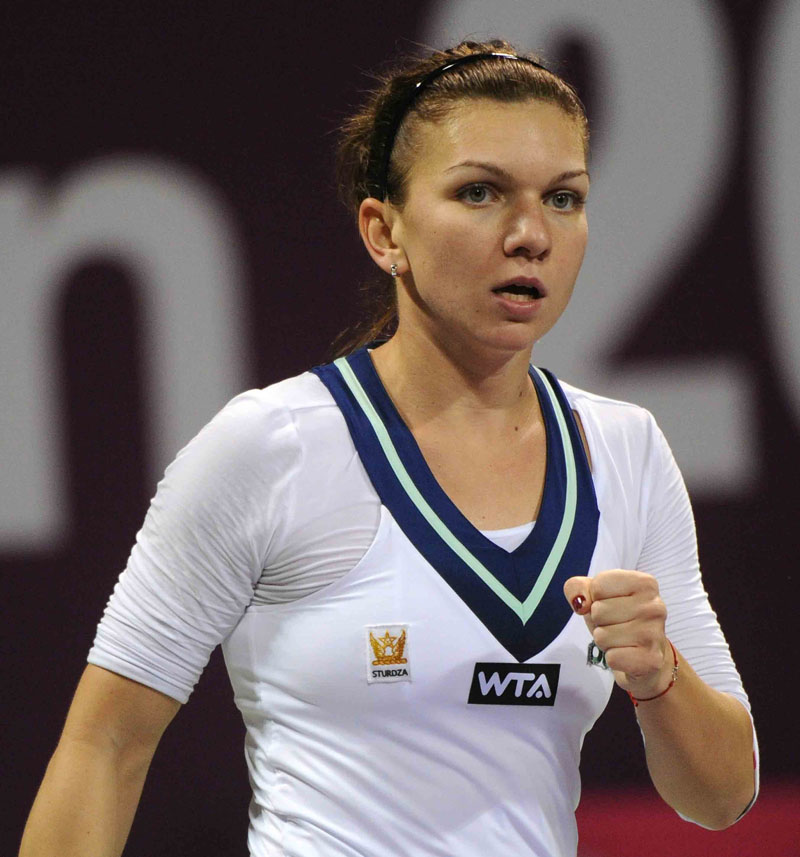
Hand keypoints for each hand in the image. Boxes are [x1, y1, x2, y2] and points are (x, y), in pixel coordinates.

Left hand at [564, 569, 672, 697]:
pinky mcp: (652, 660)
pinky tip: (628, 654)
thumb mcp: (595, 595)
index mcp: (645, 583)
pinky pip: (612, 658)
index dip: (595, 598)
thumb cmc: (619, 618)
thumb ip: (577, 587)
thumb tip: (581, 603)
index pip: (597, 586)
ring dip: (605, 640)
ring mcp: (655, 633)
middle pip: (598, 611)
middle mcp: (655, 606)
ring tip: (621, 639)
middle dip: (599, 621)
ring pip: (602, 636)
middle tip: (617, 625)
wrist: (645, 654)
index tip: (611, 603)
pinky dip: (613, 659)